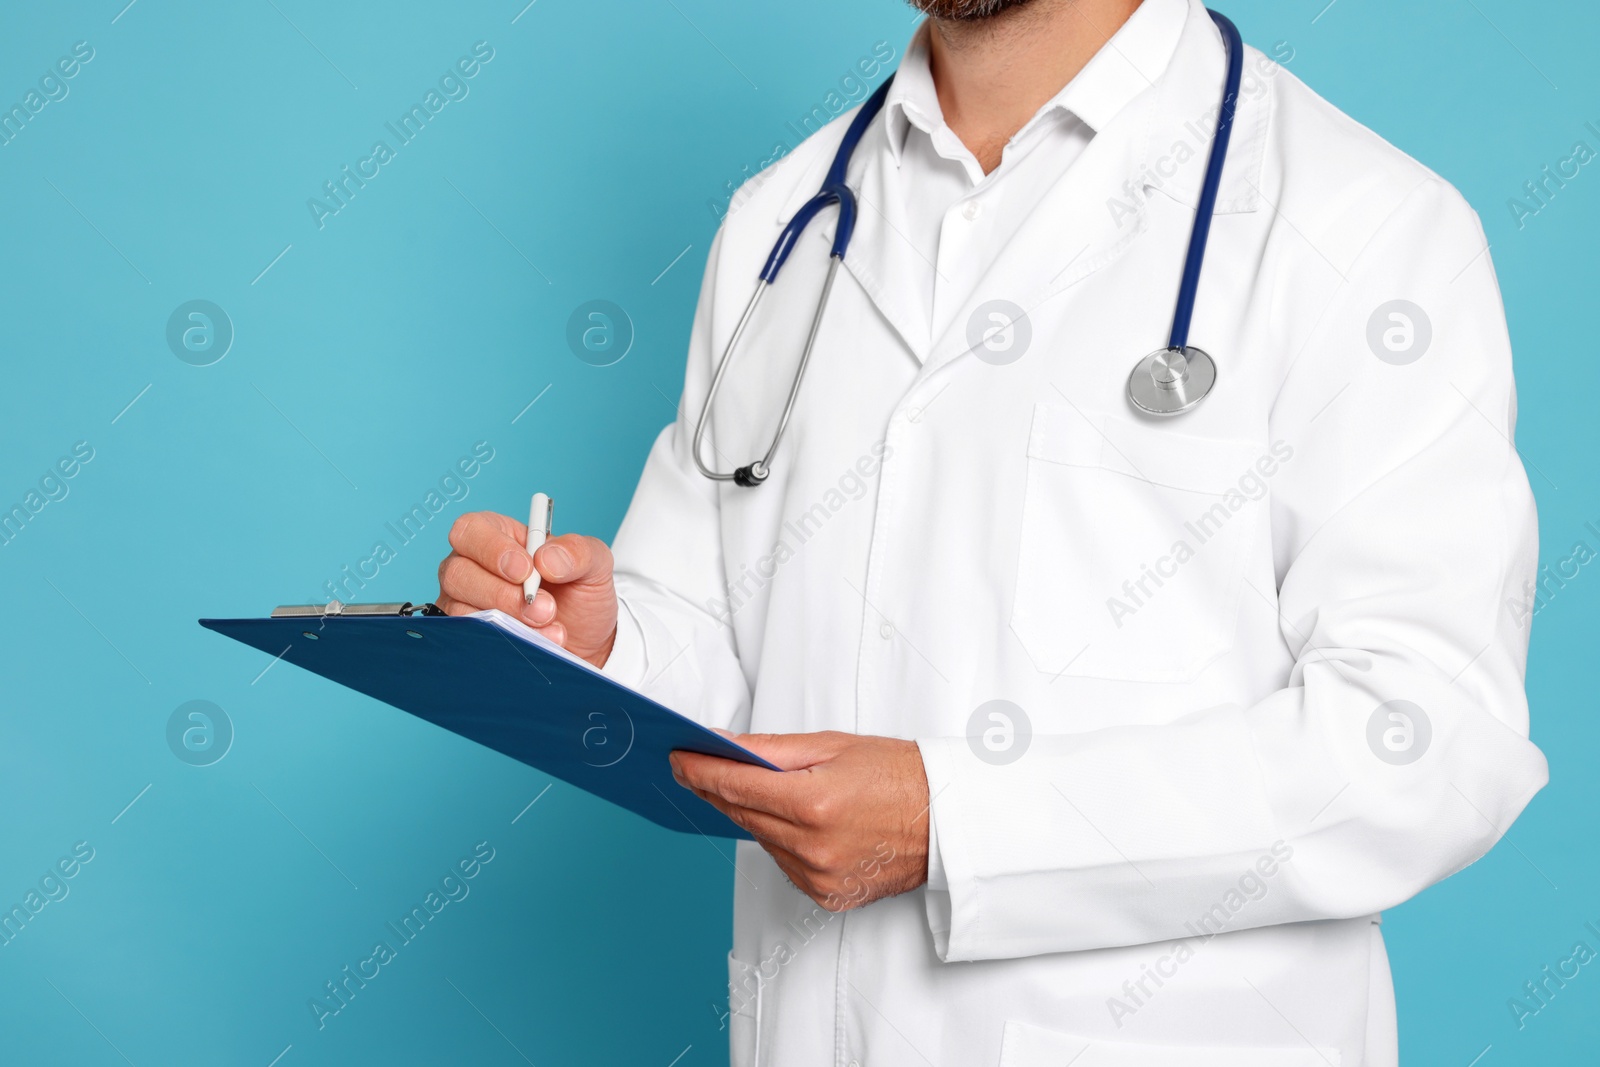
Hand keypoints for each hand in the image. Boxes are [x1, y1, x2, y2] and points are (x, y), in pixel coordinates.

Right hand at [436, 511, 618, 668]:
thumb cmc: (580, 594)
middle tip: (544, 608)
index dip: (492, 549)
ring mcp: (464, 603)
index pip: (470, 530)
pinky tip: (535, 644)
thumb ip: (578, 551)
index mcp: (497, 535)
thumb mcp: (594, 564)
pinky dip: (505, 643)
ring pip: (462, 610)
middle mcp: (472, 567)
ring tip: (550, 628)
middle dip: (504, 594)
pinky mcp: (469, 636)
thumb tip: (546, 558)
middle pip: (458, 573)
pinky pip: (471, 640)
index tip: (526, 570)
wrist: (587, 642)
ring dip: (509, 622)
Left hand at [670, 731, 930, 910]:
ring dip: (756, 816)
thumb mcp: (833, 746)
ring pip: (762, 840)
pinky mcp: (826, 896)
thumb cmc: (899, 775)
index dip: (699, 770)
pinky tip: (799, 823)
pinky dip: (783, 842)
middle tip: (697, 766)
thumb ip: (771, 749)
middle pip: (742, 814)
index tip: (678, 758)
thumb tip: (723, 744)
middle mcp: (812, 847)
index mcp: (813, 803)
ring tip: (767, 791)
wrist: (947, 819)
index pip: (735, 785)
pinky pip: (785, 864)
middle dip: (718, 788)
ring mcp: (819, 877)